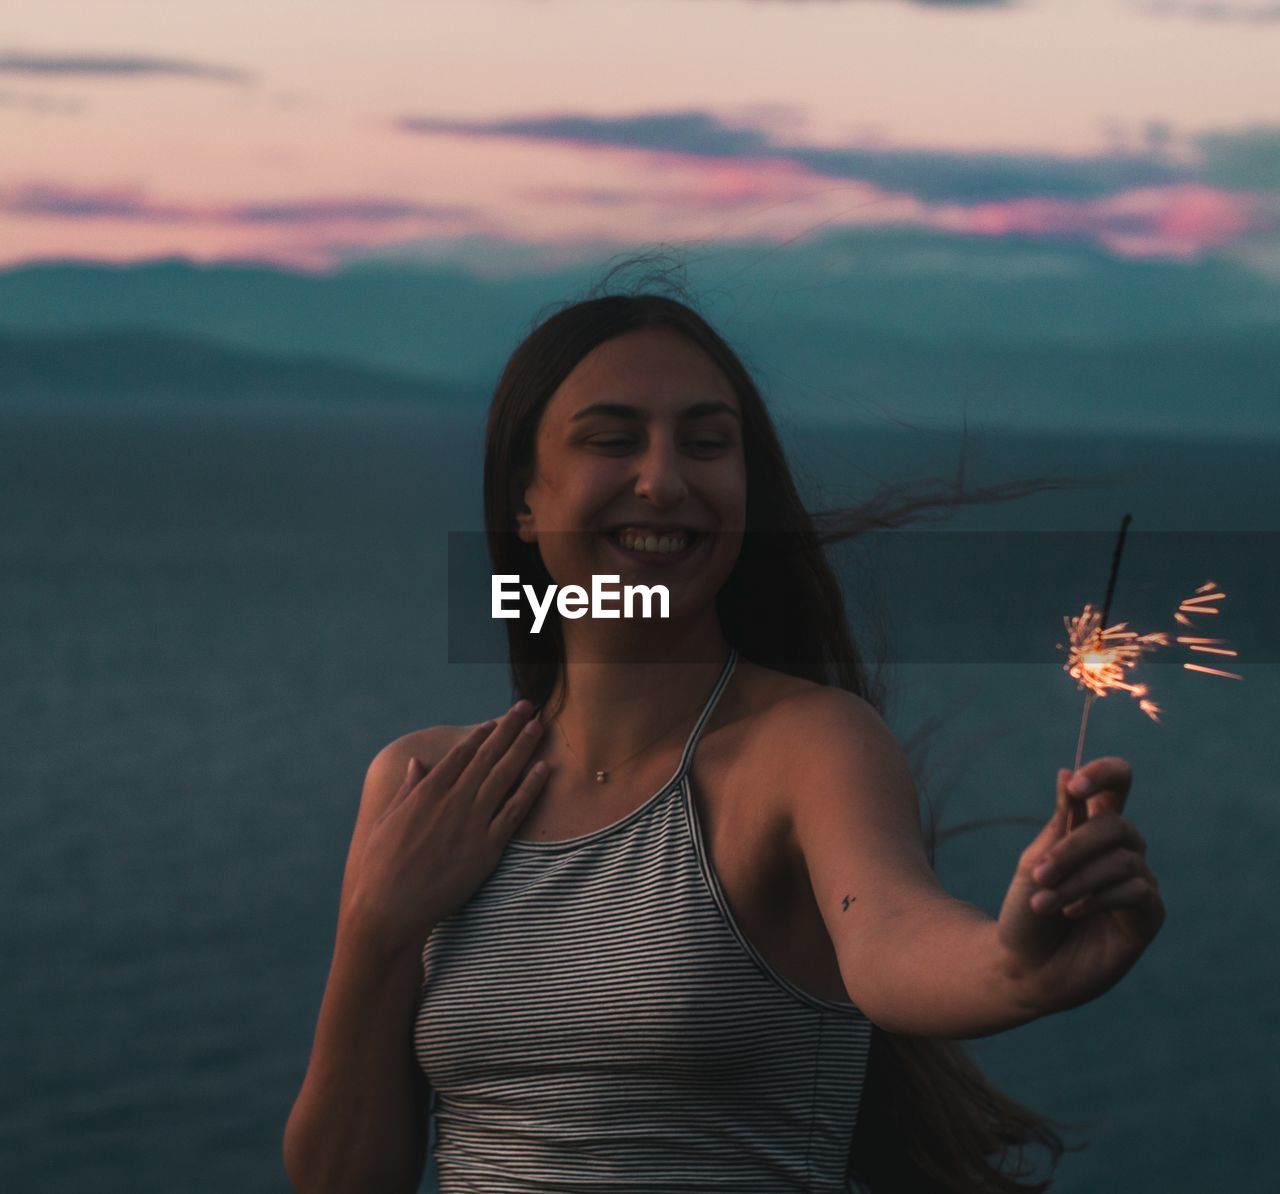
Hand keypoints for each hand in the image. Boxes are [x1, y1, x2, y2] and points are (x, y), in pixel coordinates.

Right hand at [347, 700, 550, 952]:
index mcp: (427, 793)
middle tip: (526, 707)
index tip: (494, 722)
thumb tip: (417, 763)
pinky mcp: (487, 847)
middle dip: (508, 728)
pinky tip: (544, 768)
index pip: (460, 755)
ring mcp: (472, 823)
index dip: (480, 736)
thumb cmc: (381, 867)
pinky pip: (514, 811)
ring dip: (523, 747)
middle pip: (487, 756)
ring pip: (504, 776)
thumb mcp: (388, 821)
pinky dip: (530, 787)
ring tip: (539, 726)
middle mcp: (453, 801)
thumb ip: (407, 790)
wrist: (390, 907)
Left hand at [995, 757, 1165, 1016]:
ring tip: (1044, 902)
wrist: (1024, 968)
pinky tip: (1072, 913)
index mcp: (1091, 829)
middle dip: (1074, 848)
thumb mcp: (1036, 862)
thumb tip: (1067, 772)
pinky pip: (1136, 891)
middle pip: (1116, 825)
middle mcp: (1120, 852)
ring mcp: (1138, 883)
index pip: (1117, 785)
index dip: (1104, 774)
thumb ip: (1060, 822)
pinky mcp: (1148, 916)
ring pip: (1122, 861)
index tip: (1076, 787)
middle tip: (1038, 874)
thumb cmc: (1027, 913)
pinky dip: (1098, 898)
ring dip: (1077, 880)